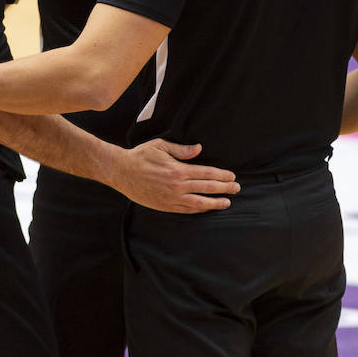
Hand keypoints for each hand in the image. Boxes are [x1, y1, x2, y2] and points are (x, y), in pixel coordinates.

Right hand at [114, 139, 238, 212]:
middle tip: (236, 189)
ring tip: (226, 202)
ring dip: (215, 202)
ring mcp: (172, 198)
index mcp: (178, 170)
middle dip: (224, 189)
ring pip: (199, 202)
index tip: (232, 177)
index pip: (206, 173)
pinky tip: (206, 208)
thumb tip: (199, 149)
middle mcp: (177, 186)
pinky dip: (199, 209)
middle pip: (207, 188)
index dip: (222, 175)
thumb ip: (182, 150)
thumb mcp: (161, 146)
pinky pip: (186, 210)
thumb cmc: (140, 156)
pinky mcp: (165, 206)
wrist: (121, 172)